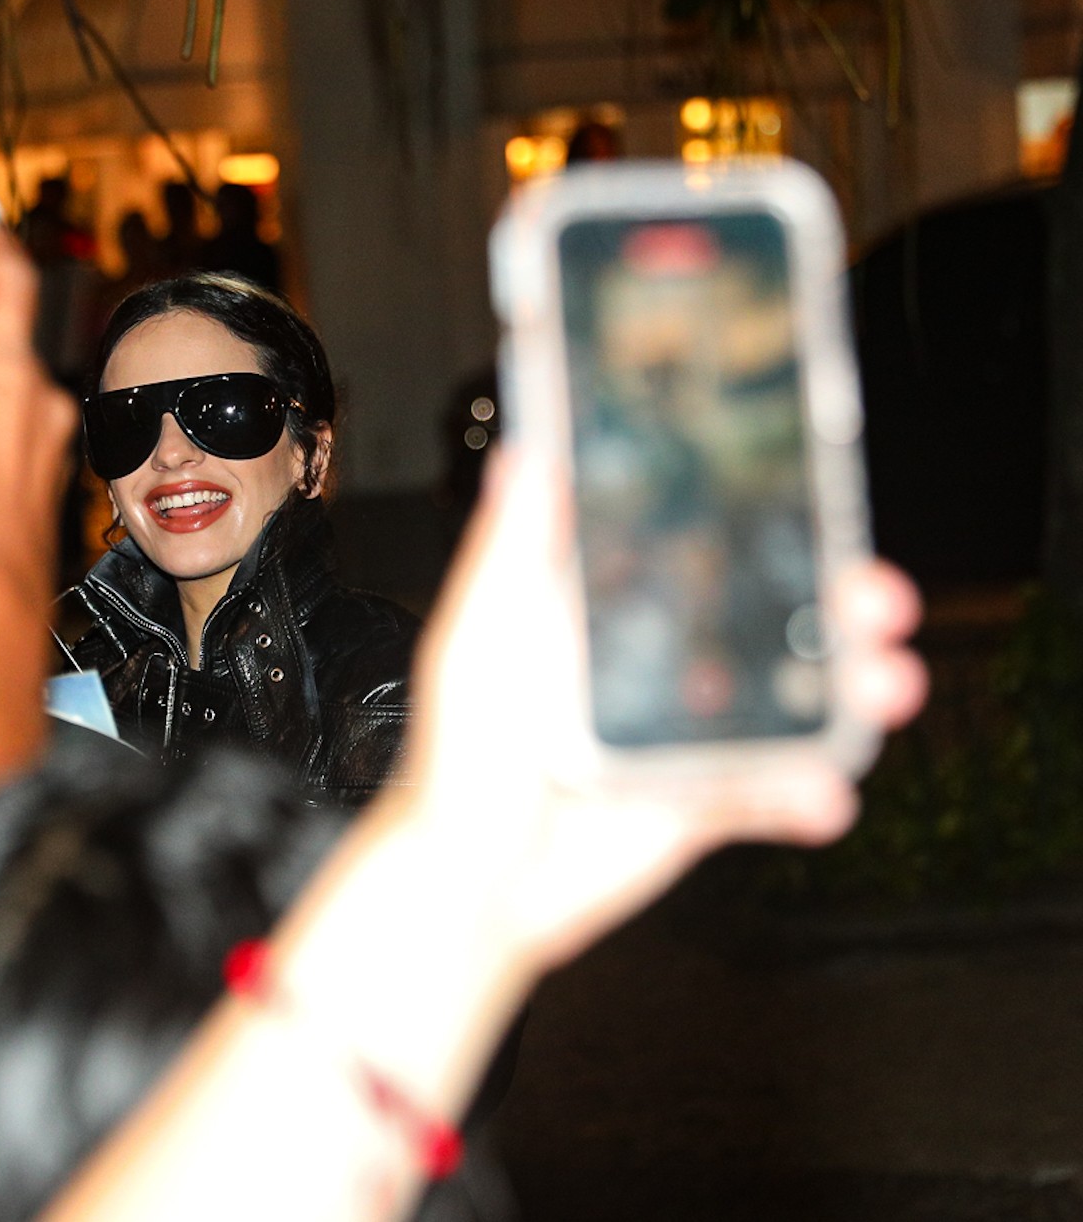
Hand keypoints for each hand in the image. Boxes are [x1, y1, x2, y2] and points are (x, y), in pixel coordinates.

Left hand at [386, 446, 926, 970]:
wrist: (467, 882)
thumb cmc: (458, 756)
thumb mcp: (479, 639)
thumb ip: (510, 550)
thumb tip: (525, 459)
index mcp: (608, 618)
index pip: (702, 556)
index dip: (765, 530)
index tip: (815, 504)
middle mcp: (655, 670)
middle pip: (769, 625)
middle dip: (838, 608)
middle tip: (874, 598)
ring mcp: (685, 738)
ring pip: (793, 705)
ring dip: (852, 693)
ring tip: (883, 685)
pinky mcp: (700, 804)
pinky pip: (774, 794)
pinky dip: (810, 794)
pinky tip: (823, 792)